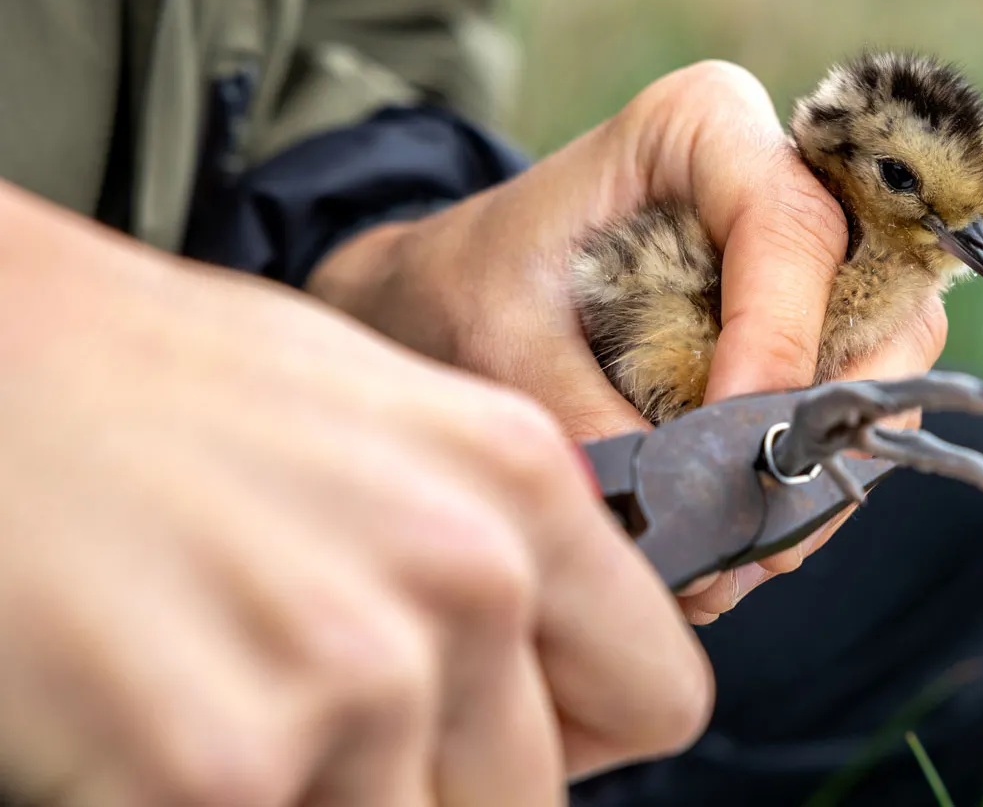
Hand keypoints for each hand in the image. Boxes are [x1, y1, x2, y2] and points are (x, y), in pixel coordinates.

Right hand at [0, 183, 708, 805]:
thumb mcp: (385, 426)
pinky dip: (217, 803)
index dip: (583, 736)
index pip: (658, 694)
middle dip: (434, 782)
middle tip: (329, 720)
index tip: (513, 730)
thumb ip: (493, 545)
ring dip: (325, 798)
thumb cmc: (164, 387)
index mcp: (518, 482)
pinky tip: (153, 727)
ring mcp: (349, 678)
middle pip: (530, 800)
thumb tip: (541, 664)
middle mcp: (462, 574)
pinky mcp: (220, 769)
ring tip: (230, 695)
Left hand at [309, 61, 949, 622]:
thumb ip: (596, 425)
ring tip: (738, 552)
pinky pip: (857, 409)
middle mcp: (782, 178)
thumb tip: (700, 539)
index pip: (790, 226)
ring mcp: (814, 258)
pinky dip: (810, 482)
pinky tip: (742, 536)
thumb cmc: (469, 291)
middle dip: (824, 423)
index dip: (778, 342)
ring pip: (886, 364)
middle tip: (753, 524)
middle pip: (878, 297)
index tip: (732, 449)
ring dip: (826, 469)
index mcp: (704, 126)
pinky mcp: (816, 328)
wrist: (450, 303)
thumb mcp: (503, 346)